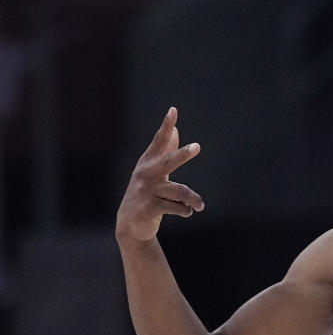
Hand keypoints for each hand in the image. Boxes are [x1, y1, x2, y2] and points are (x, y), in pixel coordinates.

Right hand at [116, 107, 204, 242]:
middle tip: (197, 146)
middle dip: (182, 154)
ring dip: (193, 199)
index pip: (158, 141)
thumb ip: (165, 152)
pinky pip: (175, 208)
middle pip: (168, 162)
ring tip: (200, 206)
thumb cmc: (146, 194)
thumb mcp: (153, 172)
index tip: (173, 110)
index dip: (166, 126)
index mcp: (147, 162)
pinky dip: (185, 210)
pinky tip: (186, 212)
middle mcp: (145, 174)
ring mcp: (146, 191)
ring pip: (179, 191)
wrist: (130, 224)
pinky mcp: (148, 208)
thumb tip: (175, 130)